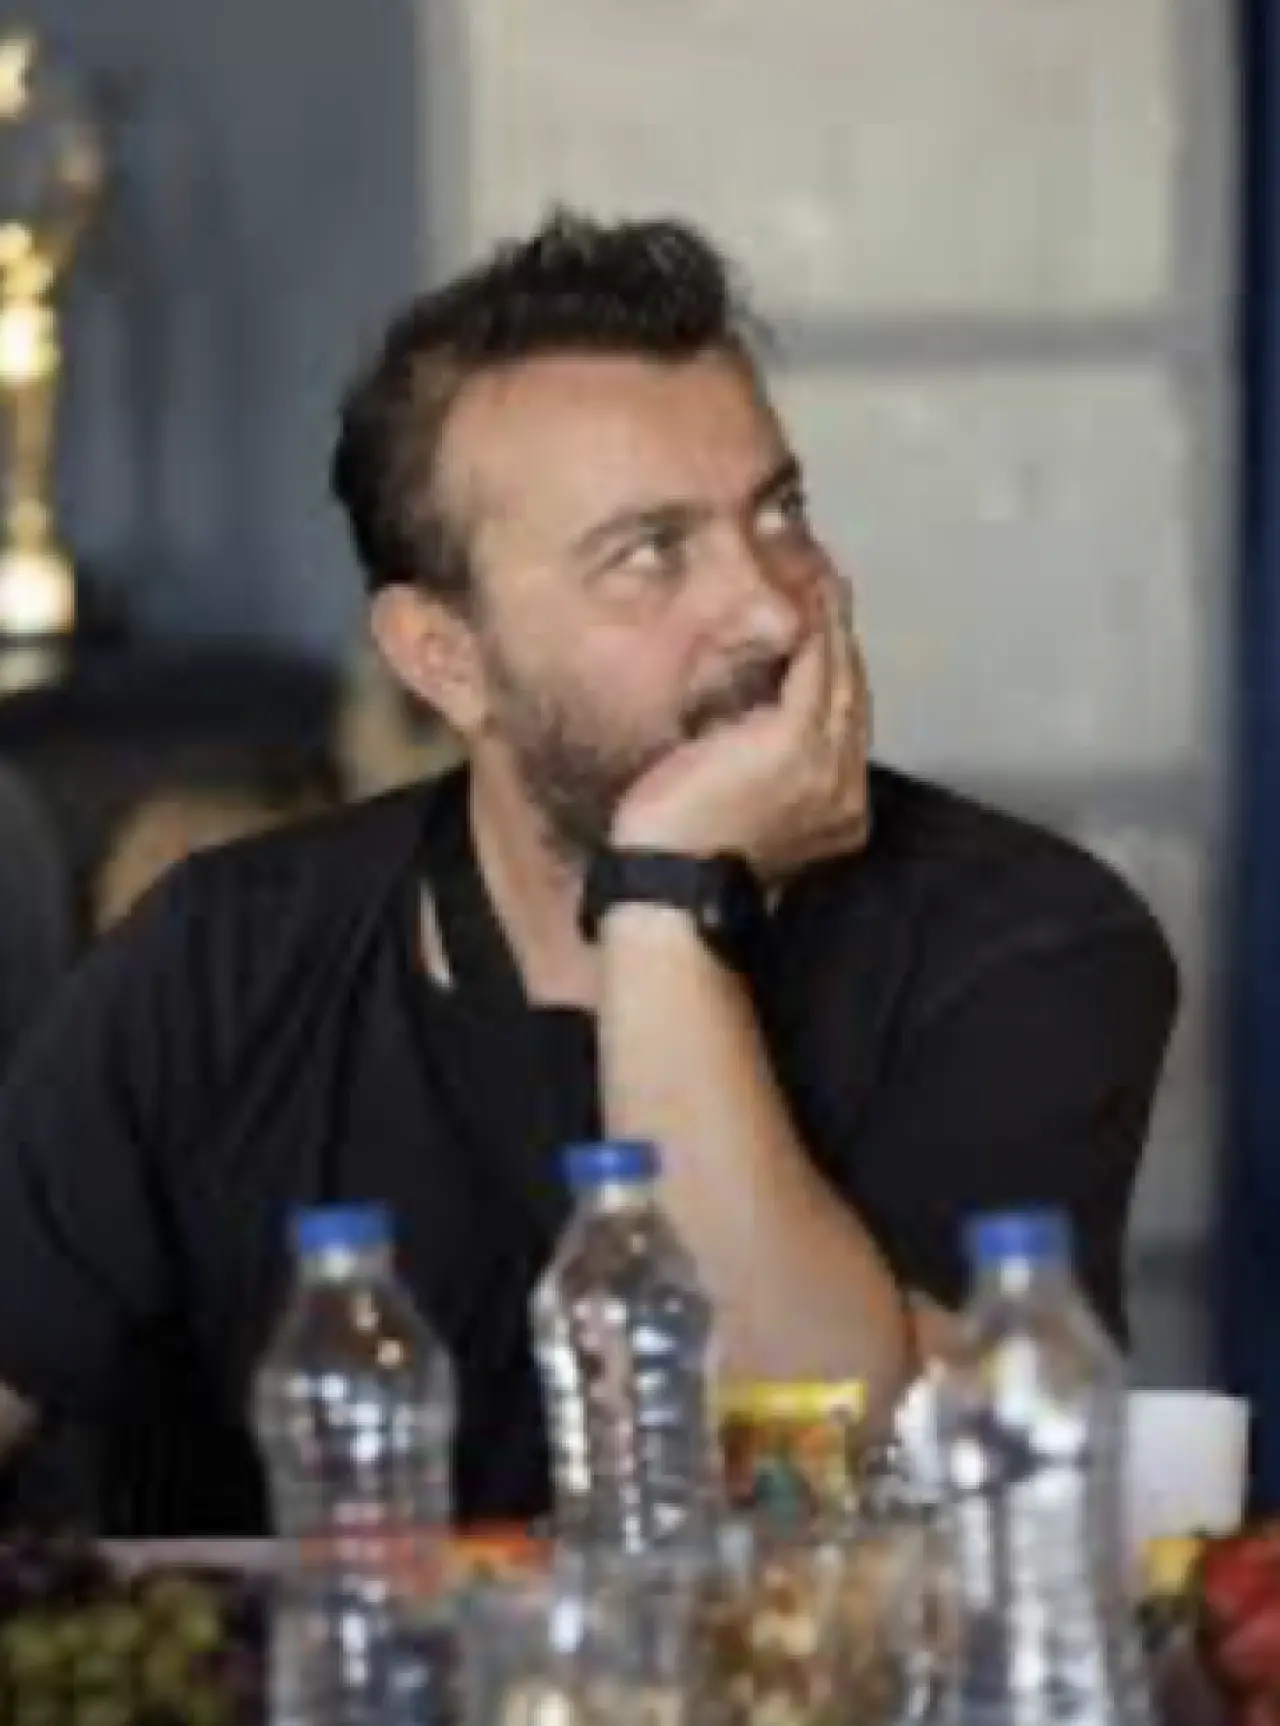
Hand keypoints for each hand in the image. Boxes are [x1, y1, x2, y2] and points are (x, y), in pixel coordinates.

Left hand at [611, 578, 870, 881]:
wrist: (670, 889)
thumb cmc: (679, 860)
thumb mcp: (723, 812)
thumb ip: (739, 775)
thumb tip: (718, 746)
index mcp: (833, 803)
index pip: (839, 713)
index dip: (829, 660)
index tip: (814, 619)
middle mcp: (843, 780)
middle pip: (850, 680)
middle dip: (836, 622)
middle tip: (820, 569)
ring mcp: (826, 758)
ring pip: (840, 661)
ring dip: (829, 607)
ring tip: (814, 560)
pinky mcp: (796, 739)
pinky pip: (818, 657)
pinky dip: (816, 614)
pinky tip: (805, 576)